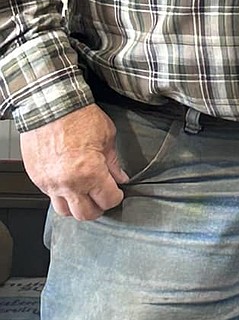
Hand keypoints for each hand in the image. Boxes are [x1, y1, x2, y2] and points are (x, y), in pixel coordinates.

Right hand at [20, 104, 128, 220]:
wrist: (50, 105)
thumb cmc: (78, 116)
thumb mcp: (107, 136)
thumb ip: (114, 162)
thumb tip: (120, 178)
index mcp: (90, 173)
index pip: (107, 200)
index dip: (116, 197)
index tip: (117, 192)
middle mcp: (69, 183)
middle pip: (85, 214)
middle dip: (98, 207)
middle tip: (102, 197)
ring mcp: (50, 183)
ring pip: (64, 211)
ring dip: (77, 206)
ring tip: (84, 194)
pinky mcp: (38, 179)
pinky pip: (50, 197)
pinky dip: (62, 195)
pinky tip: (69, 184)